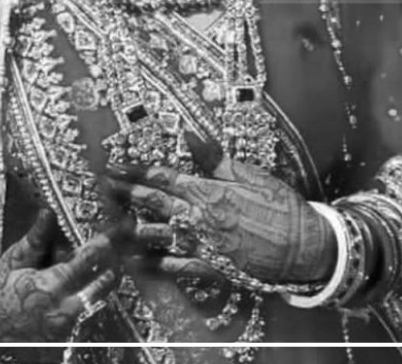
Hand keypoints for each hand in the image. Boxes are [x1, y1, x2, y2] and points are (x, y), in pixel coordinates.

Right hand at [0, 209, 122, 361]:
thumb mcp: (13, 260)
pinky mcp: (66, 344)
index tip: (115, 232)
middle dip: (111, 266)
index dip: (104, 245)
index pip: (87, 262)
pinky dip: (85, 304)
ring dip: (100, 285)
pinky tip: (77, 294)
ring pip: (97, 302)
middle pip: (103, 285)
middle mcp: (63, 311)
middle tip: (116, 251)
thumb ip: (36, 239)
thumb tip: (49, 213)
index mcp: (49, 287)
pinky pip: (85, 319)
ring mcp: (66, 331)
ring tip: (99, 270)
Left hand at [108, 133, 333, 285]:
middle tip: (98, 188)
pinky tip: (132, 262)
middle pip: (149, 202)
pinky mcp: (207, 267)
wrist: (303, 248)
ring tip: (104, 223)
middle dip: (121, 194)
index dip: (133, 171)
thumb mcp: (250, 175)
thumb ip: (214, 158)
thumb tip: (188, 134)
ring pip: (153, 235)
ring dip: (126, 228)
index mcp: (206, 191)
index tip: (110, 166)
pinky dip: (150, 264)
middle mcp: (196, 217)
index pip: (160, 177)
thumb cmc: (280, 207)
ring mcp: (200, 244)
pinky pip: (172, 266)